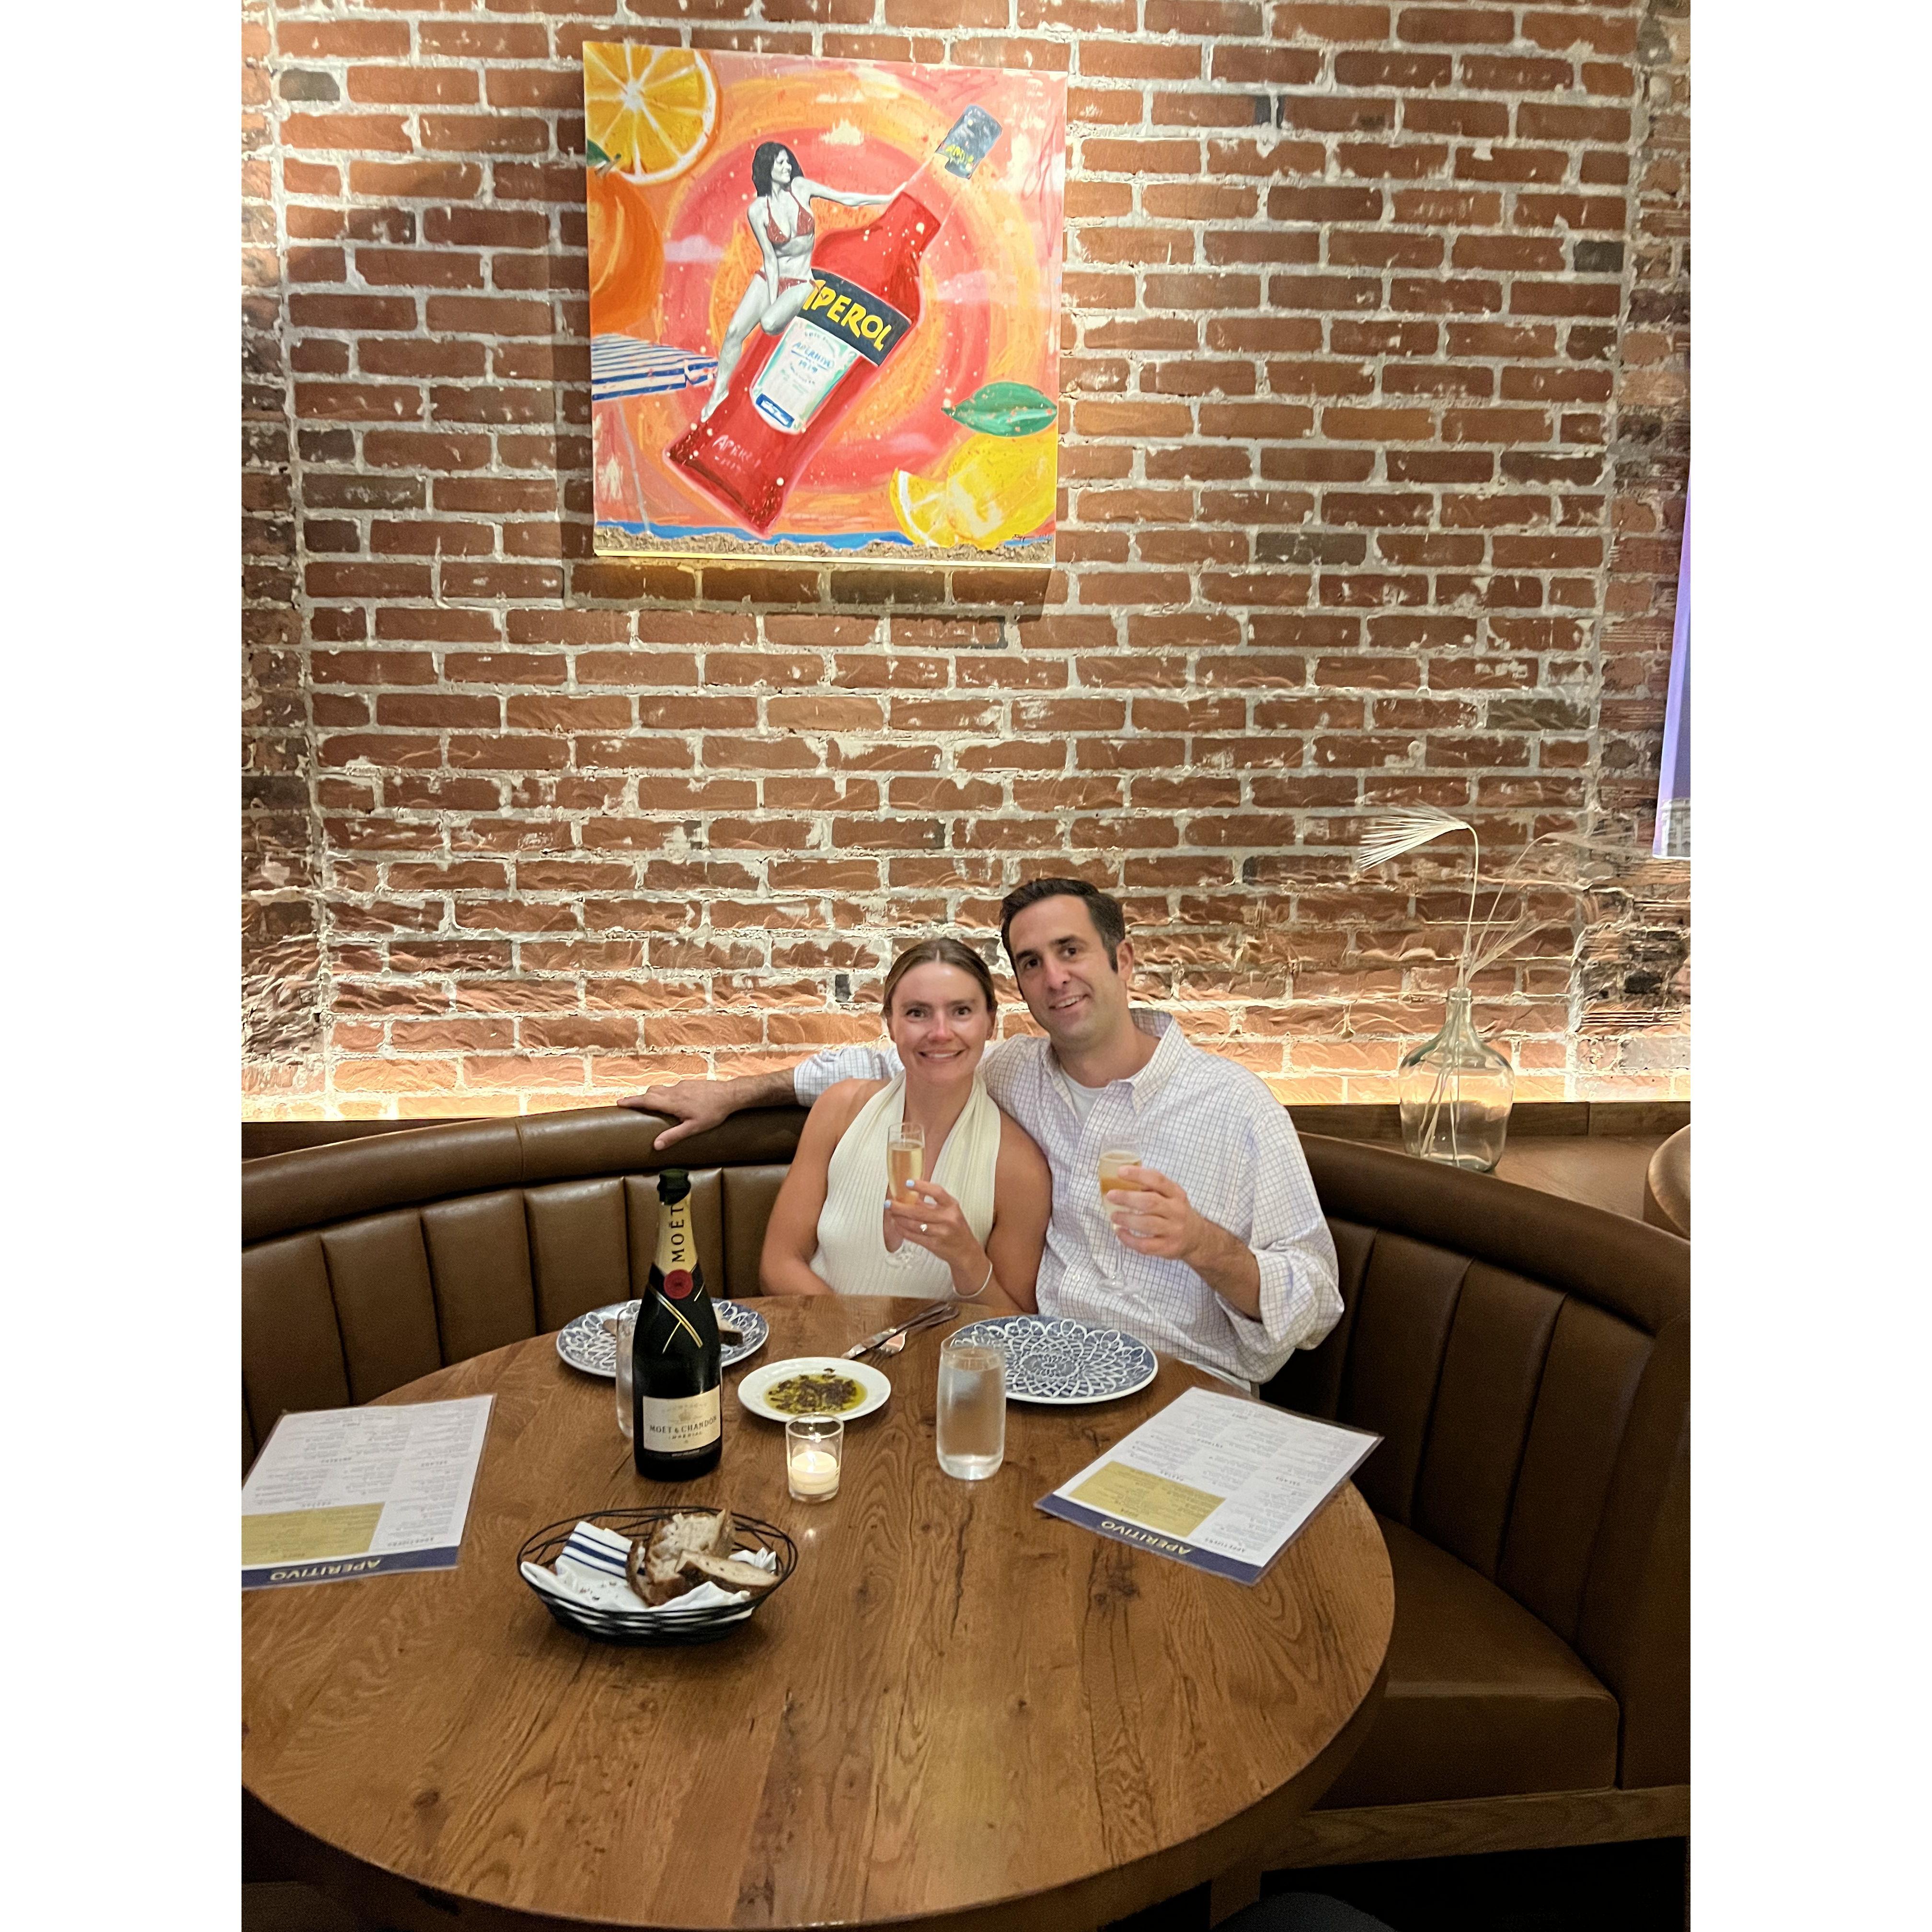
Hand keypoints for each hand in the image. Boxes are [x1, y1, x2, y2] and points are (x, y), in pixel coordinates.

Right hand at [617, 1078, 731, 1150]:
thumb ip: (674, 1136)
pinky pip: (671, 1087)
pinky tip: (671, 1101)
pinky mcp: (689, 1083)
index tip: (619, 1102)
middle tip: (631, 1105)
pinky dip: (665, 1093)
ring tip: (649, 1104)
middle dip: (640, 1098)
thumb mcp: (693, 1128)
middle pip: (651, 1092)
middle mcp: (674, 1091)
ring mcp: (682, 1085)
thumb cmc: (713, 1113)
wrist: (730, 1094)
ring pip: (661, 1088)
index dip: (631, 1101)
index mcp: (672, 1102)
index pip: (646, 1100)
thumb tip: (656, 1145)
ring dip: (652, 1095)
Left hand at [883, 1177, 976, 1270]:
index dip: (922, 1186)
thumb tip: (907, 1196)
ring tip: (891, 1214)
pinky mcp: (934, 1245)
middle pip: (919, 1211)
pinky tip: (897, 1225)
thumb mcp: (948, 1211)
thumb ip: (930, 1204)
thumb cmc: (955, 1228)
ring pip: (914, 1225)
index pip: (937, 1192)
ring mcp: (941, 1233)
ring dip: (899, 1219)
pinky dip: (903, 1230)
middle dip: (900, 1207)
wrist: (965, 1250)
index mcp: (952, 1206)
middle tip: (888, 1203)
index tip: (907, 1182)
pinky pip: (914, 1237)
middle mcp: (948, 1218)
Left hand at [1104, 1166, 1203, 1263]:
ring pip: (1148, 1224)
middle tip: (1111, 1195)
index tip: (1120, 1171)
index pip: (1158, 1180)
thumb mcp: (1171, 1196)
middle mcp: (1177, 1211)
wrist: (1196, 1238)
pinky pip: (1145, 1245)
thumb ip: (1152, 1188)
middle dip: (1128, 1198)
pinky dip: (1129, 1239)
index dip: (1138, 1175)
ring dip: (1127, 1219)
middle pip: (1151, 1202)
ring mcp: (1173, 1230)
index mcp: (1176, 1194)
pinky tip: (1120, 1232)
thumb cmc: (1176, 1212)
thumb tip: (1122, 1182)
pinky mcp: (1168, 1248)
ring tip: (1113, 1216)